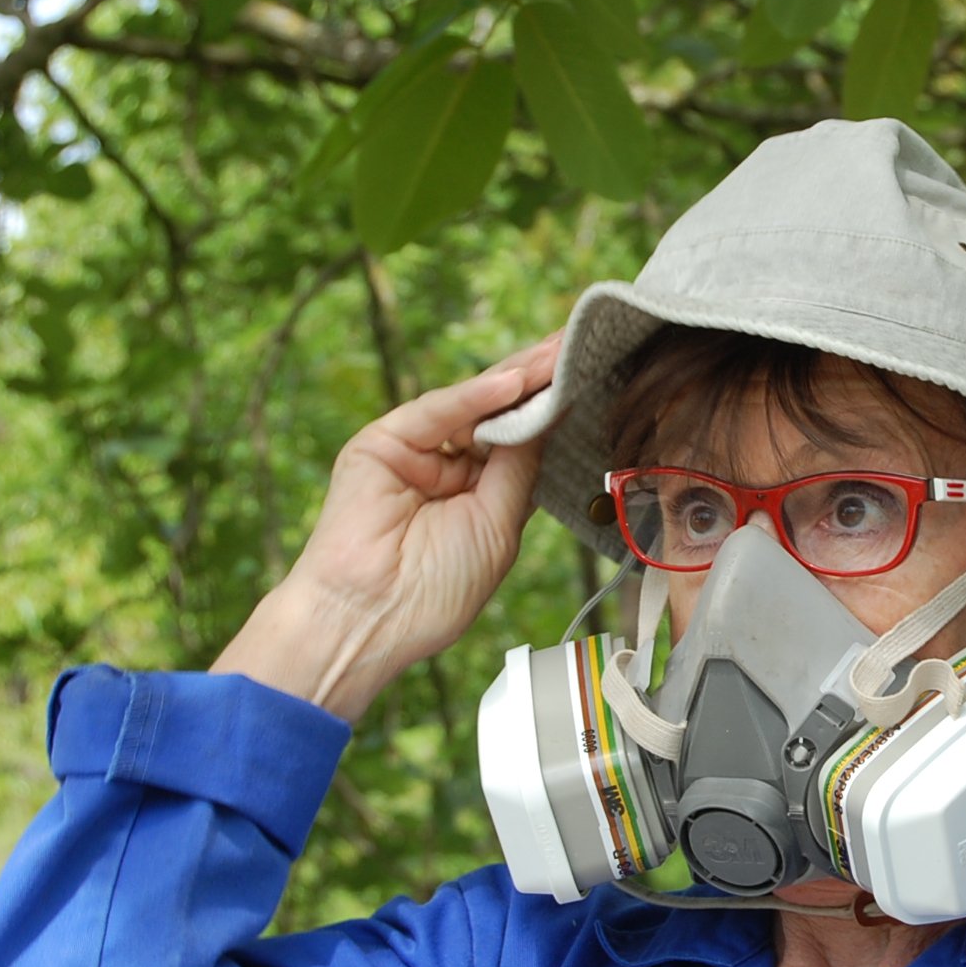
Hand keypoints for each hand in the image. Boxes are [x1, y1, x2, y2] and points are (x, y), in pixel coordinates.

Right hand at [211, 331, 561, 719]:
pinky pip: (437, 412)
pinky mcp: (382, 443)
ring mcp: (415, 451)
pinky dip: (475, 396)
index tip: (593, 378)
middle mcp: (447, 465)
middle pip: (500, 414)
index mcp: (478, 491)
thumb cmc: (434, 591)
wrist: (372, 621)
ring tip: (557, 355)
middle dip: (540, 383)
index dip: (554, 411)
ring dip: (517, 378)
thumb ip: (519, 468)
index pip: (521, 439)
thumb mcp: (498, 524)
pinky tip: (513, 383)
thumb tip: (549, 414)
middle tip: (581, 345)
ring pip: (472, 405)